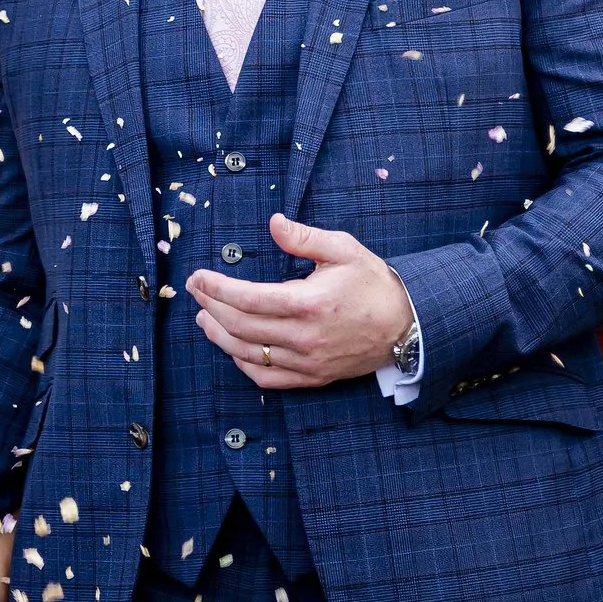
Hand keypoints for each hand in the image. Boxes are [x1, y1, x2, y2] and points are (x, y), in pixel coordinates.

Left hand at [189, 213, 414, 388]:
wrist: (406, 325)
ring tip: (204, 318)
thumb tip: (273, 223)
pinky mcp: (312, 377)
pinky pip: (267, 379)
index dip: (216, 289)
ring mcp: (307, 362)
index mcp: (308, 303)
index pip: (247, 298)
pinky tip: (233, 348)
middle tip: (196, 291)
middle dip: (211, 307)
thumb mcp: (343, 249)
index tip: (197, 278)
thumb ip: (304, 238)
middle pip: (240, 326)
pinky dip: (243, 364)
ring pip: (248, 354)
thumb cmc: (372, 284)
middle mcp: (304, 337)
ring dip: (219, 336)